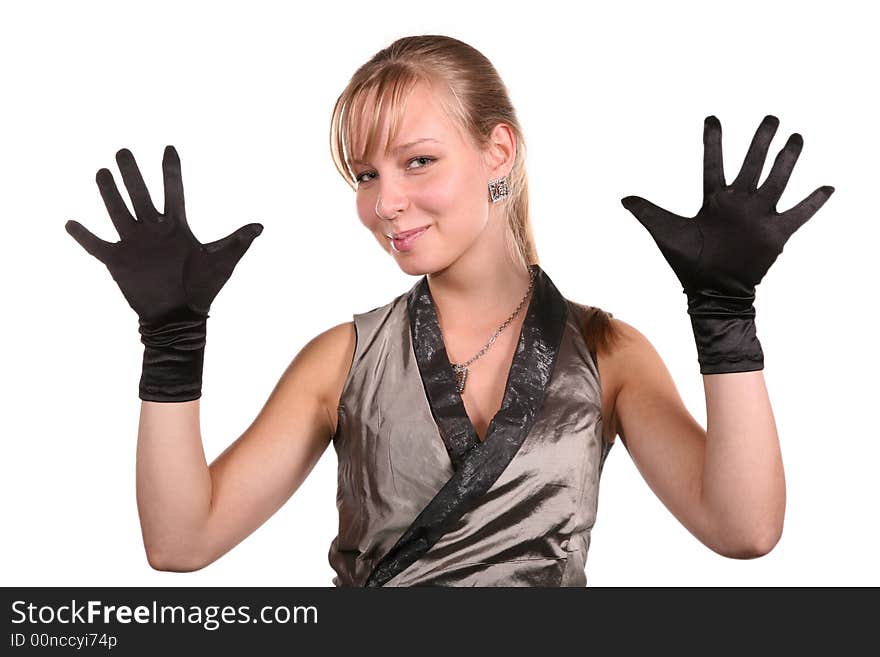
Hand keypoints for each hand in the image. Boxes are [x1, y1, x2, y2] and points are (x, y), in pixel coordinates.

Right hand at [65, 146, 263, 400]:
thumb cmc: (203, 289)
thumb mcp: (222, 261)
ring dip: (109, 192)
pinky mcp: (118, 261)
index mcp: (177, 226)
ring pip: (118, 211)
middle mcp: (153, 230)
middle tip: (123, 150)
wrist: (180, 317)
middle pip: (140, 194)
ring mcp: (134, 243)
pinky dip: (82, 236)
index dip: (171, 170)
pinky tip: (69, 222)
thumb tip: (261, 225)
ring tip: (101, 172)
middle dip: (132, 173)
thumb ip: (238, 241)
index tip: (169, 147)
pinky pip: (96, 246)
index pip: (173, 191)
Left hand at [621, 115, 833, 372]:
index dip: (712, 142)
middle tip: (771, 117)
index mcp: (713, 200)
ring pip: (776, 180)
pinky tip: (827, 186)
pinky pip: (799, 214)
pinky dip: (813, 202)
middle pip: (752, 164)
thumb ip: (647, 212)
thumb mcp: (666, 232)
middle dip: (761, 141)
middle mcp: (738, 203)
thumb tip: (622, 197)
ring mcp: (758, 216)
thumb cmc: (688, 263)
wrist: (711, 293)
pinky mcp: (775, 233)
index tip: (712, 118)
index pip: (713, 164)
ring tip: (797, 137)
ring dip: (787, 160)